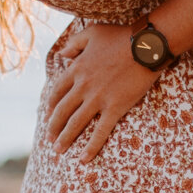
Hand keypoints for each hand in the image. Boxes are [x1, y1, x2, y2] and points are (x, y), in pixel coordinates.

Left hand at [44, 23, 161, 161]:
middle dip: (53, 127)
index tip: (47, 116)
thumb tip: (62, 54)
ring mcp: (98, 98)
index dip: (50, 106)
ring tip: (59, 150)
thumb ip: (74, 43)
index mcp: (77, 69)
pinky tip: (84, 159)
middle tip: (50, 140)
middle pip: (62, 111)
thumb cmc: (121, 36)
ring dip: (65, 139)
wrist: (145, 46)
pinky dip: (91, 146)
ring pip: (76, 123)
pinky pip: (100, 131)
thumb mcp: (92, 33)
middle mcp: (83, 86)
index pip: (57, 92)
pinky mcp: (115, 108)